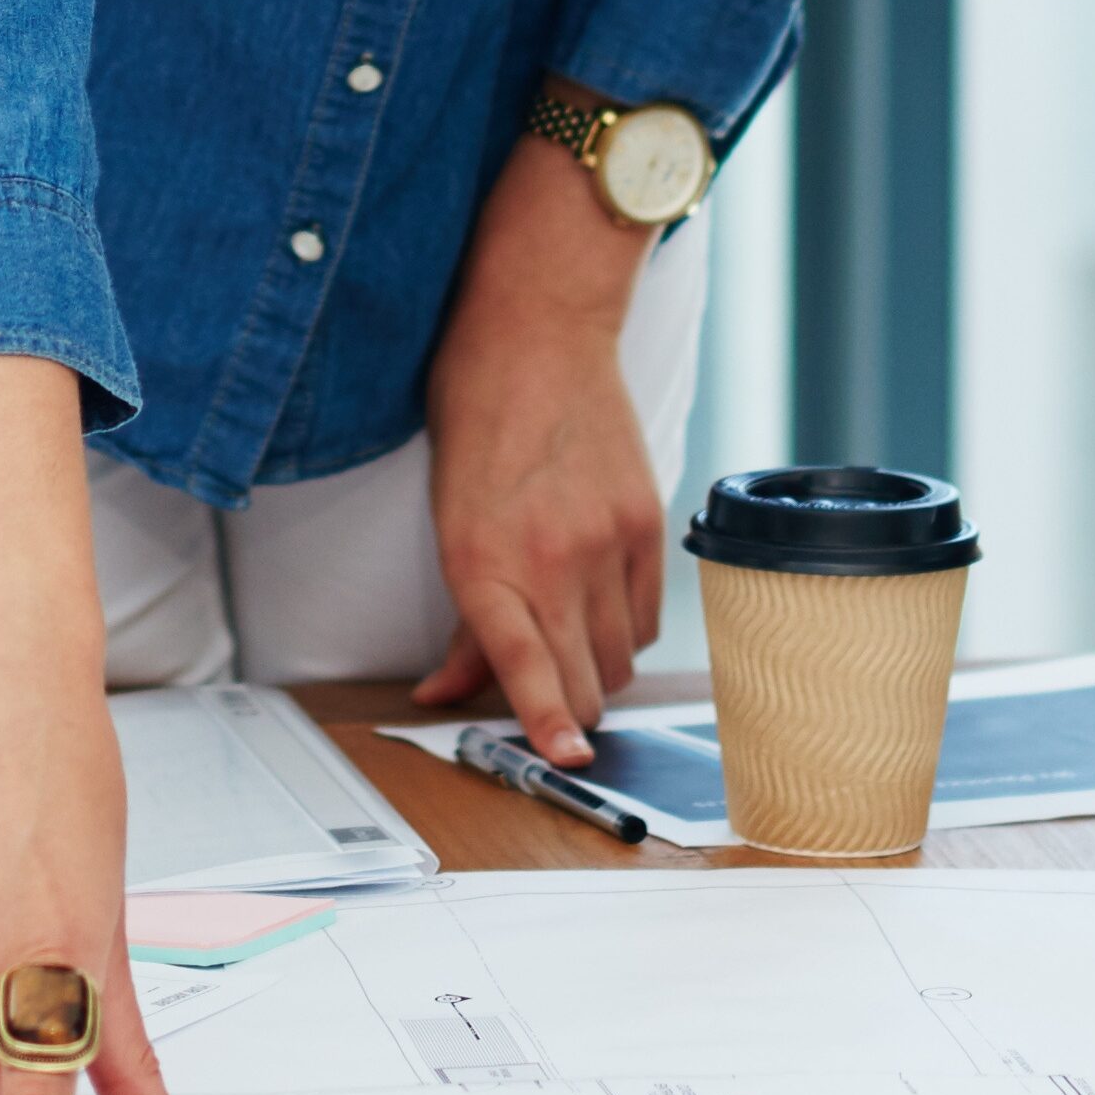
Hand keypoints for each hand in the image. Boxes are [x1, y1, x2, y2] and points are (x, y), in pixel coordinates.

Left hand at [401, 160, 671, 757]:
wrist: (538, 332)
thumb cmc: (475, 418)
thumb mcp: (448, 522)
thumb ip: (461, 620)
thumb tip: (445, 690)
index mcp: (485, 562)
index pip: (527, 669)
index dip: (548, 729)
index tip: (566, 762)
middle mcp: (551, 559)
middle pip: (582, 682)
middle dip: (565, 711)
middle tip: (549, 706)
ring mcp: (609, 542)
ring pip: (619, 656)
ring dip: (595, 670)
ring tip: (569, 642)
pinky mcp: (649, 523)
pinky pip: (649, 614)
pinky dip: (626, 628)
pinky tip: (600, 604)